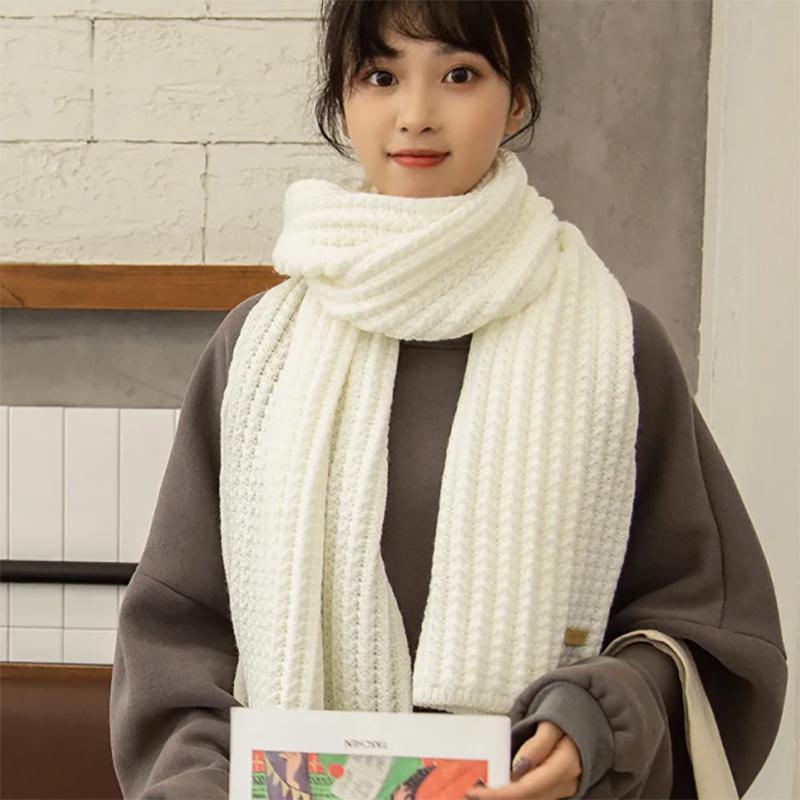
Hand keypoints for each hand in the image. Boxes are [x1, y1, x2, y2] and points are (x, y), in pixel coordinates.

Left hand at [465, 721, 581, 799]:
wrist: (590, 714)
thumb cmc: (567, 712)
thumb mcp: (552, 721)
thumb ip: (537, 745)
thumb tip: (518, 769)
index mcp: (565, 766)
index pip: (527, 788)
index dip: (500, 794)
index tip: (475, 792)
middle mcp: (566, 783)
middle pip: (527, 799)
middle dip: (497, 798)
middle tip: (469, 792)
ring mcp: (564, 788)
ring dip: (504, 797)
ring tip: (478, 790)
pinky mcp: (558, 787)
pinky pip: (534, 795)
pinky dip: (513, 794)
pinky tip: (496, 788)